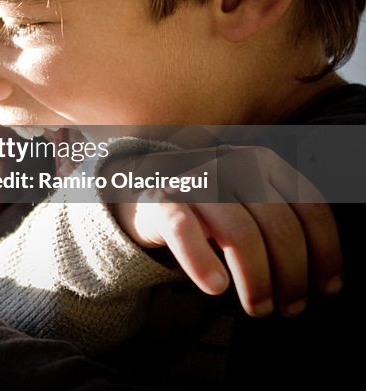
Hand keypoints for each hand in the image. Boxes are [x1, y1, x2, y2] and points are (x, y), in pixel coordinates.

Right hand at [106, 145, 342, 316]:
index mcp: (263, 161)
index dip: (326, 253)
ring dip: (257, 281)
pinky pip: (184, 230)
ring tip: (258, 308)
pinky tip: (215, 286)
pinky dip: (201, 262)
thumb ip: (285, 223)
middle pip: (280, 227)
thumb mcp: (252, 203)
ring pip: (240, 235)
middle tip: (290, 308)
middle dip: (292, 276)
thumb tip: (328, 281)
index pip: (310, 208)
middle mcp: (232, 162)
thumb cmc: (210, 210)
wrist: (140, 193)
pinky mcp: (160, 198)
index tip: (327, 289)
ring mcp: (195, 178)